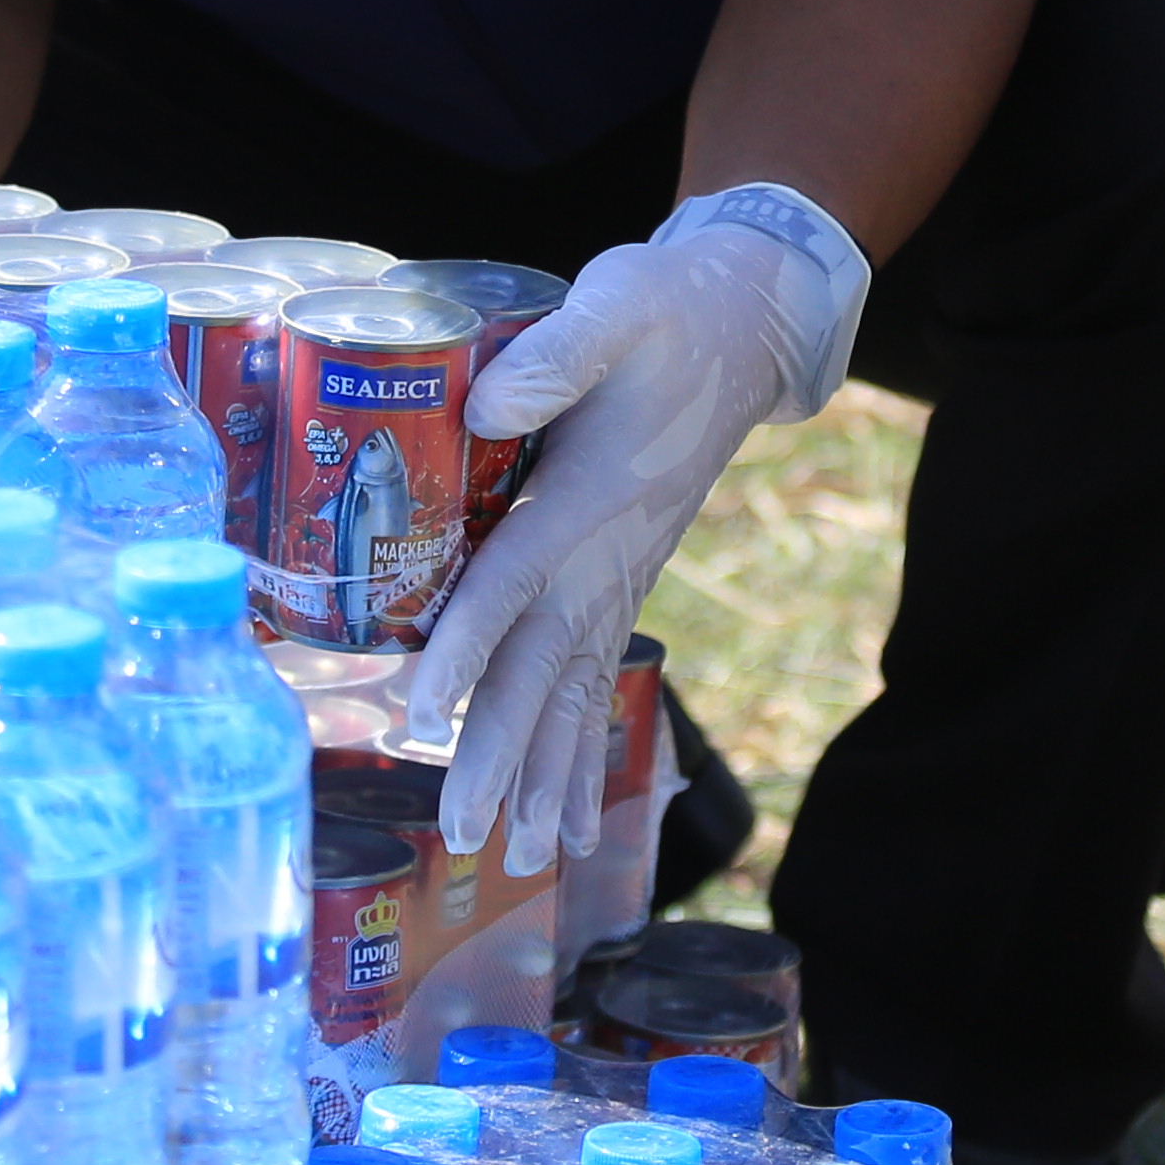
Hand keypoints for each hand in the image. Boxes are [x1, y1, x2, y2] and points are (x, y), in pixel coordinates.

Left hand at [403, 185, 870, 872]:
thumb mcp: (616, 306)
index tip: (422, 712)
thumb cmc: (666, 312)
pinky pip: (594, 682)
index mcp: (588, 498)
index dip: (467, 646)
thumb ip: (556, 358)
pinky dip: (577, 754)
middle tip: (466, 832)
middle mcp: (606, 556)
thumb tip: (484, 402)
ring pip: (573, 693)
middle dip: (502, 755)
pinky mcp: (622, 582)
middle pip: (540, 670)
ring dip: (545, 777)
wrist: (742, 326)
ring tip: (522, 858)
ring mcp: (620, 578)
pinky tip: (566, 820)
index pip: (514, 583)